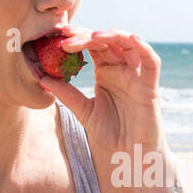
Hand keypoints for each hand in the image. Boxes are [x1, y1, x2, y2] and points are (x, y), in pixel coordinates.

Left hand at [38, 29, 165, 153]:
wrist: (128, 158)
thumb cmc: (109, 136)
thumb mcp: (83, 112)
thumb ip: (66, 94)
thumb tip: (41, 79)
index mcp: (105, 73)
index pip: (92, 46)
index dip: (77, 37)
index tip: (57, 36)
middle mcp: (121, 70)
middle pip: (107, 41)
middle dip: (87, 35)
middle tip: (67, 37)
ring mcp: (136, 77)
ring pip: (129, 44)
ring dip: (112, 35)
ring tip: (93, 36)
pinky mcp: (150, 88)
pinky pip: (152, 63)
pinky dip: (144, 48)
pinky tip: (132, 38)